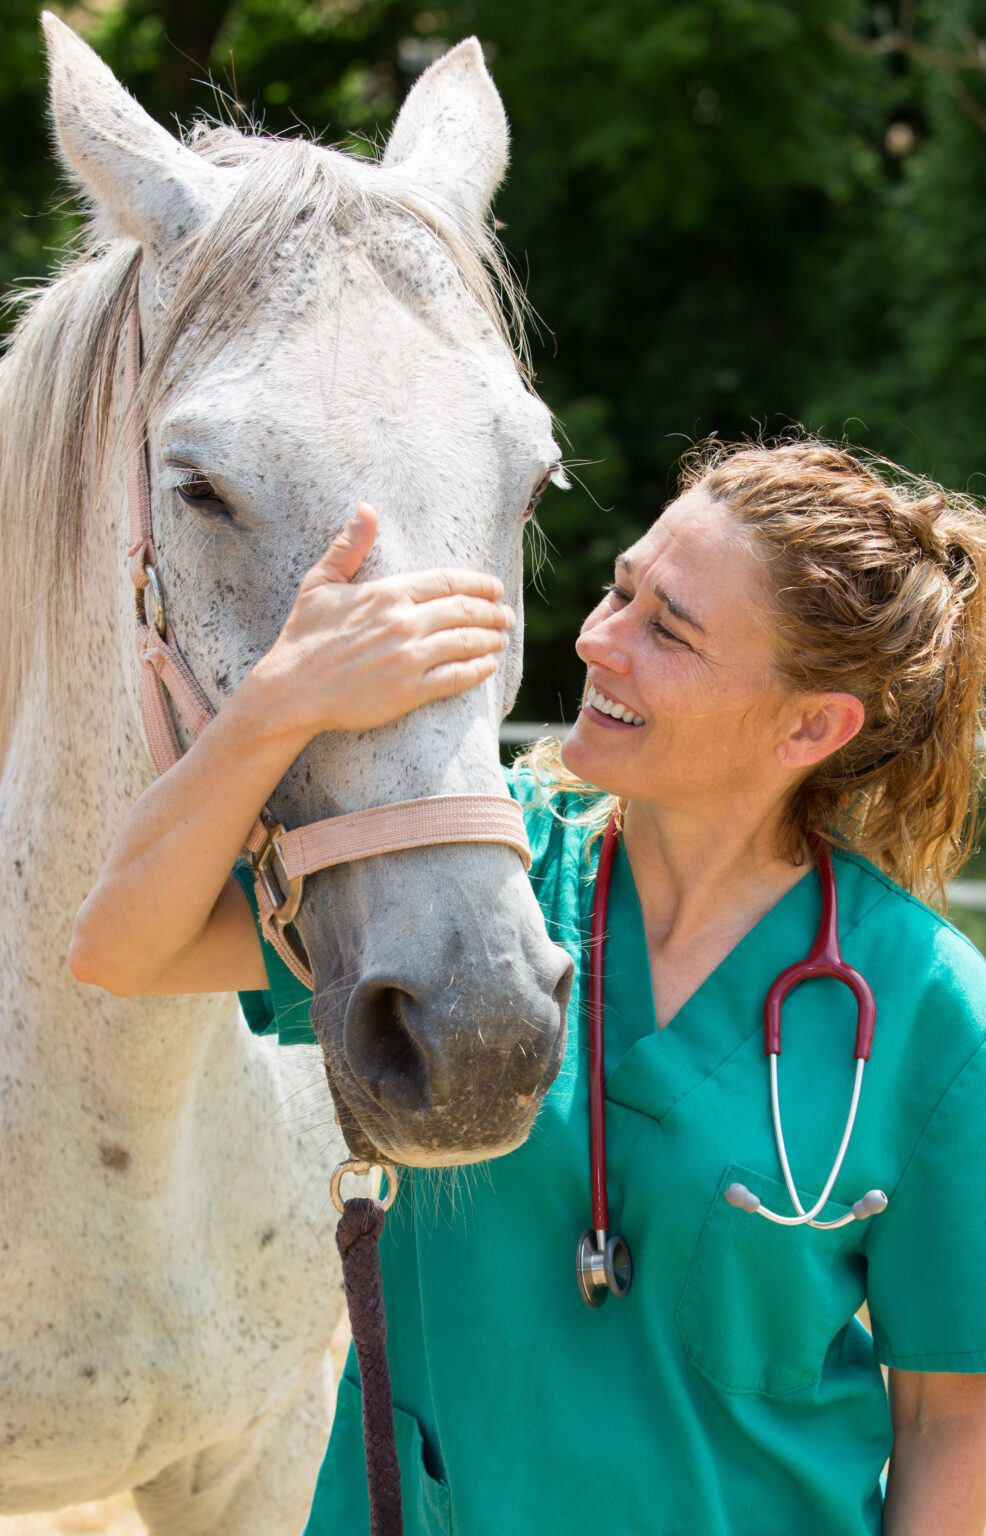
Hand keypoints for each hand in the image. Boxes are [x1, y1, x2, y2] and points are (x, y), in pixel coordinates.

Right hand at [246, 503, 514, 744]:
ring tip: (501, 639)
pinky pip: (456, 677)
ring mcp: (409, 658)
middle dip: (492, 612)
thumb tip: (366, 508)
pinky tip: (488, 666)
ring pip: (466, 643)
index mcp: (387, 593)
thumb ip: (349, 546)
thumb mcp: (320, 583)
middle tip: (505, 616)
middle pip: (465, 611)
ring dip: (491, 640)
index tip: (495, 588)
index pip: (448, 582)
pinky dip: (478, 670)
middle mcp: (403, 623)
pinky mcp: (410, 691)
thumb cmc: (303, 636)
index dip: (478, 584)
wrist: (291, 690)